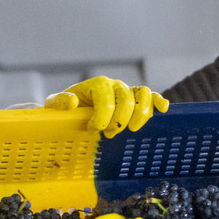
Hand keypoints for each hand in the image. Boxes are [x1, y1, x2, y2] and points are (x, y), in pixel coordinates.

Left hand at [45, 76, 167, 135]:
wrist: (75, 107)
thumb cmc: (66, 108)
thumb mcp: (55, 105)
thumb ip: (59, 102)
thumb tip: (73, 102)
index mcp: (97, 84)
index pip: (106, 99)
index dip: (101, 118)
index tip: (93, 130)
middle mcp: (115, 85)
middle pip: (126, 100)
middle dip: (119, 121)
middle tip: (108, 134)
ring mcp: (127, 92)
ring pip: (143, 96)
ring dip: (140, 115)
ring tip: (130, 129)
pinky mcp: (136, 100)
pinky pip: (151, 97)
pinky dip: (158, 102)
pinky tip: (163, 109)